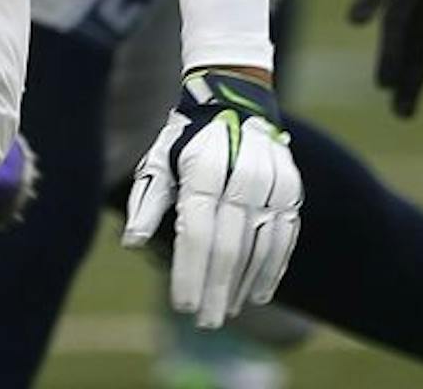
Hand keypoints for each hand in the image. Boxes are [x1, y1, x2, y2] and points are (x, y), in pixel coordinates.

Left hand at [122, 69, 302, 329]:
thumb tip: (130, 243)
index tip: (183, 306)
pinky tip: (260, 293)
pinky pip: (285, 238)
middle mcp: (240, 179)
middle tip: (207, 323)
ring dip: (244, 285)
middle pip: (229, 248)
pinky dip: (272, 268)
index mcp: (201, 172)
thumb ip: (146, 202)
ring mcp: (271, 185)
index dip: (190, 273)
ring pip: (259, 247)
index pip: (196, 235)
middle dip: (217, 289)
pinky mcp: (291, 191)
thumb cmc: (184, 138)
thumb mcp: (156, 160)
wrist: (233, 100)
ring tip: (228, 310)